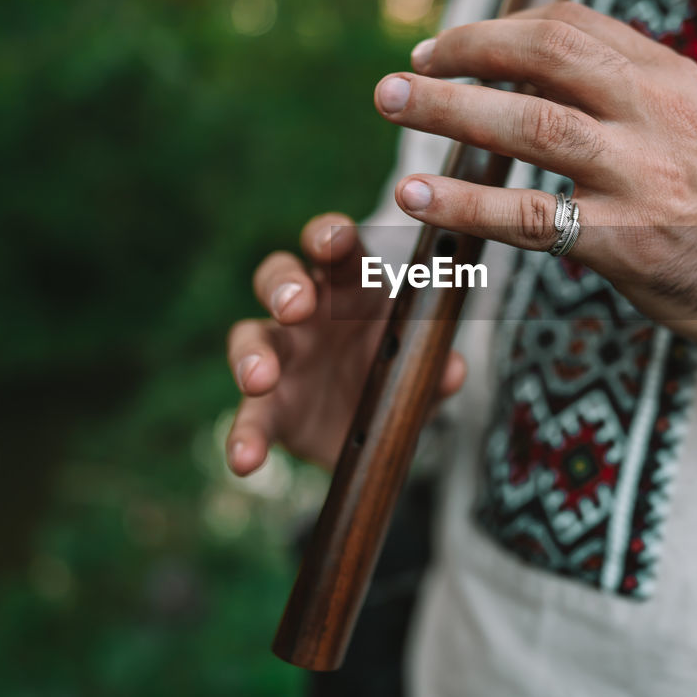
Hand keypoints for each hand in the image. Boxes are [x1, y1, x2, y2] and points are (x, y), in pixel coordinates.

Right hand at [224, 214, 466, 473]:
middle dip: (285, 286)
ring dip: (252, 355)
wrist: (375, 433)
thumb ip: (434, 370)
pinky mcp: (269, 407)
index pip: (339, 250)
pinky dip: (243, 436)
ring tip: (260, 379)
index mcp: (351, 287)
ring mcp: (280, 356)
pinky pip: (250, 416)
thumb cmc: (394, 374)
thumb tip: (453, 369)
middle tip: (296, 306)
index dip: (332, 237)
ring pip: (251, 336)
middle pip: (281, 277)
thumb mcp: (421, 372)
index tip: (333, 240)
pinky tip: (244, 458)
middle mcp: (308, 312)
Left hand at [373, 2, 696, 362]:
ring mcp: (643, 177)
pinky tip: (418, 199)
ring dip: (453, 110)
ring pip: (534, 126)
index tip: (447, 47)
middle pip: (549, 58)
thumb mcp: (685, 119)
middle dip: (467, 52)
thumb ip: (619, 85)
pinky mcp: (625, 240)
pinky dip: (468, 205)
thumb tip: (525, 57)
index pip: (571, 26)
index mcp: (667, 77)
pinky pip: (532, 216)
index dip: (497, 29)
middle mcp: (657, 115)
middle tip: (404, 69)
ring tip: (393, 104)